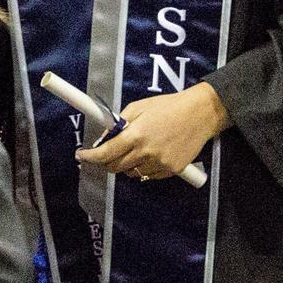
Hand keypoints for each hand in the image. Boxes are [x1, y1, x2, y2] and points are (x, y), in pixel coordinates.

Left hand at [76, 82, 227, 180]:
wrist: (201, 114)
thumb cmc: (168, 107)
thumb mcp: (138, 108)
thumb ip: (118, 124)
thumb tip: (102, 139)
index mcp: (136, 134)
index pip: (105, 153)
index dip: (89, 157)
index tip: (81, 155)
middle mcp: (147, 152)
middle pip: (115, 167)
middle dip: (105, 162)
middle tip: (104, 153)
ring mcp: (161, 163)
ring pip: (132, 173)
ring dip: (127, 164)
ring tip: (135, 149)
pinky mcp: (172, 170)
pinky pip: (149, 175)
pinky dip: (144, 168)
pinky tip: (150, 154)